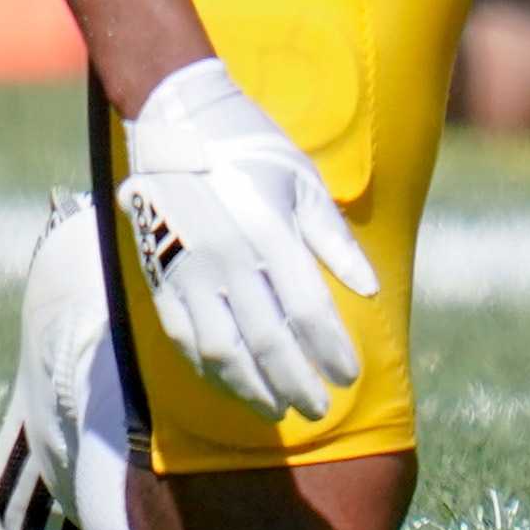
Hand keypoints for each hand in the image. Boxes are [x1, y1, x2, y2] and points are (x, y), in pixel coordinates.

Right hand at [114, 57, 382, 421]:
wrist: (177, 120)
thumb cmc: (252, 149)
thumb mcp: (305, 183)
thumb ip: (335, 240)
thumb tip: (369, 290)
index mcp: (271, 233)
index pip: (308, 310)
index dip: (331, 350)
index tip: (350, 377)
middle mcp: (230, 259)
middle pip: (268, 341)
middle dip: (297, 382)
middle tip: (319, 409)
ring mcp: (191, 272)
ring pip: (222, 351)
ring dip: (252, 388)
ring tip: (277, 409)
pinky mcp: (160, 278)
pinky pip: (185, 339)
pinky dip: (210, 371)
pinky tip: (232, 385)